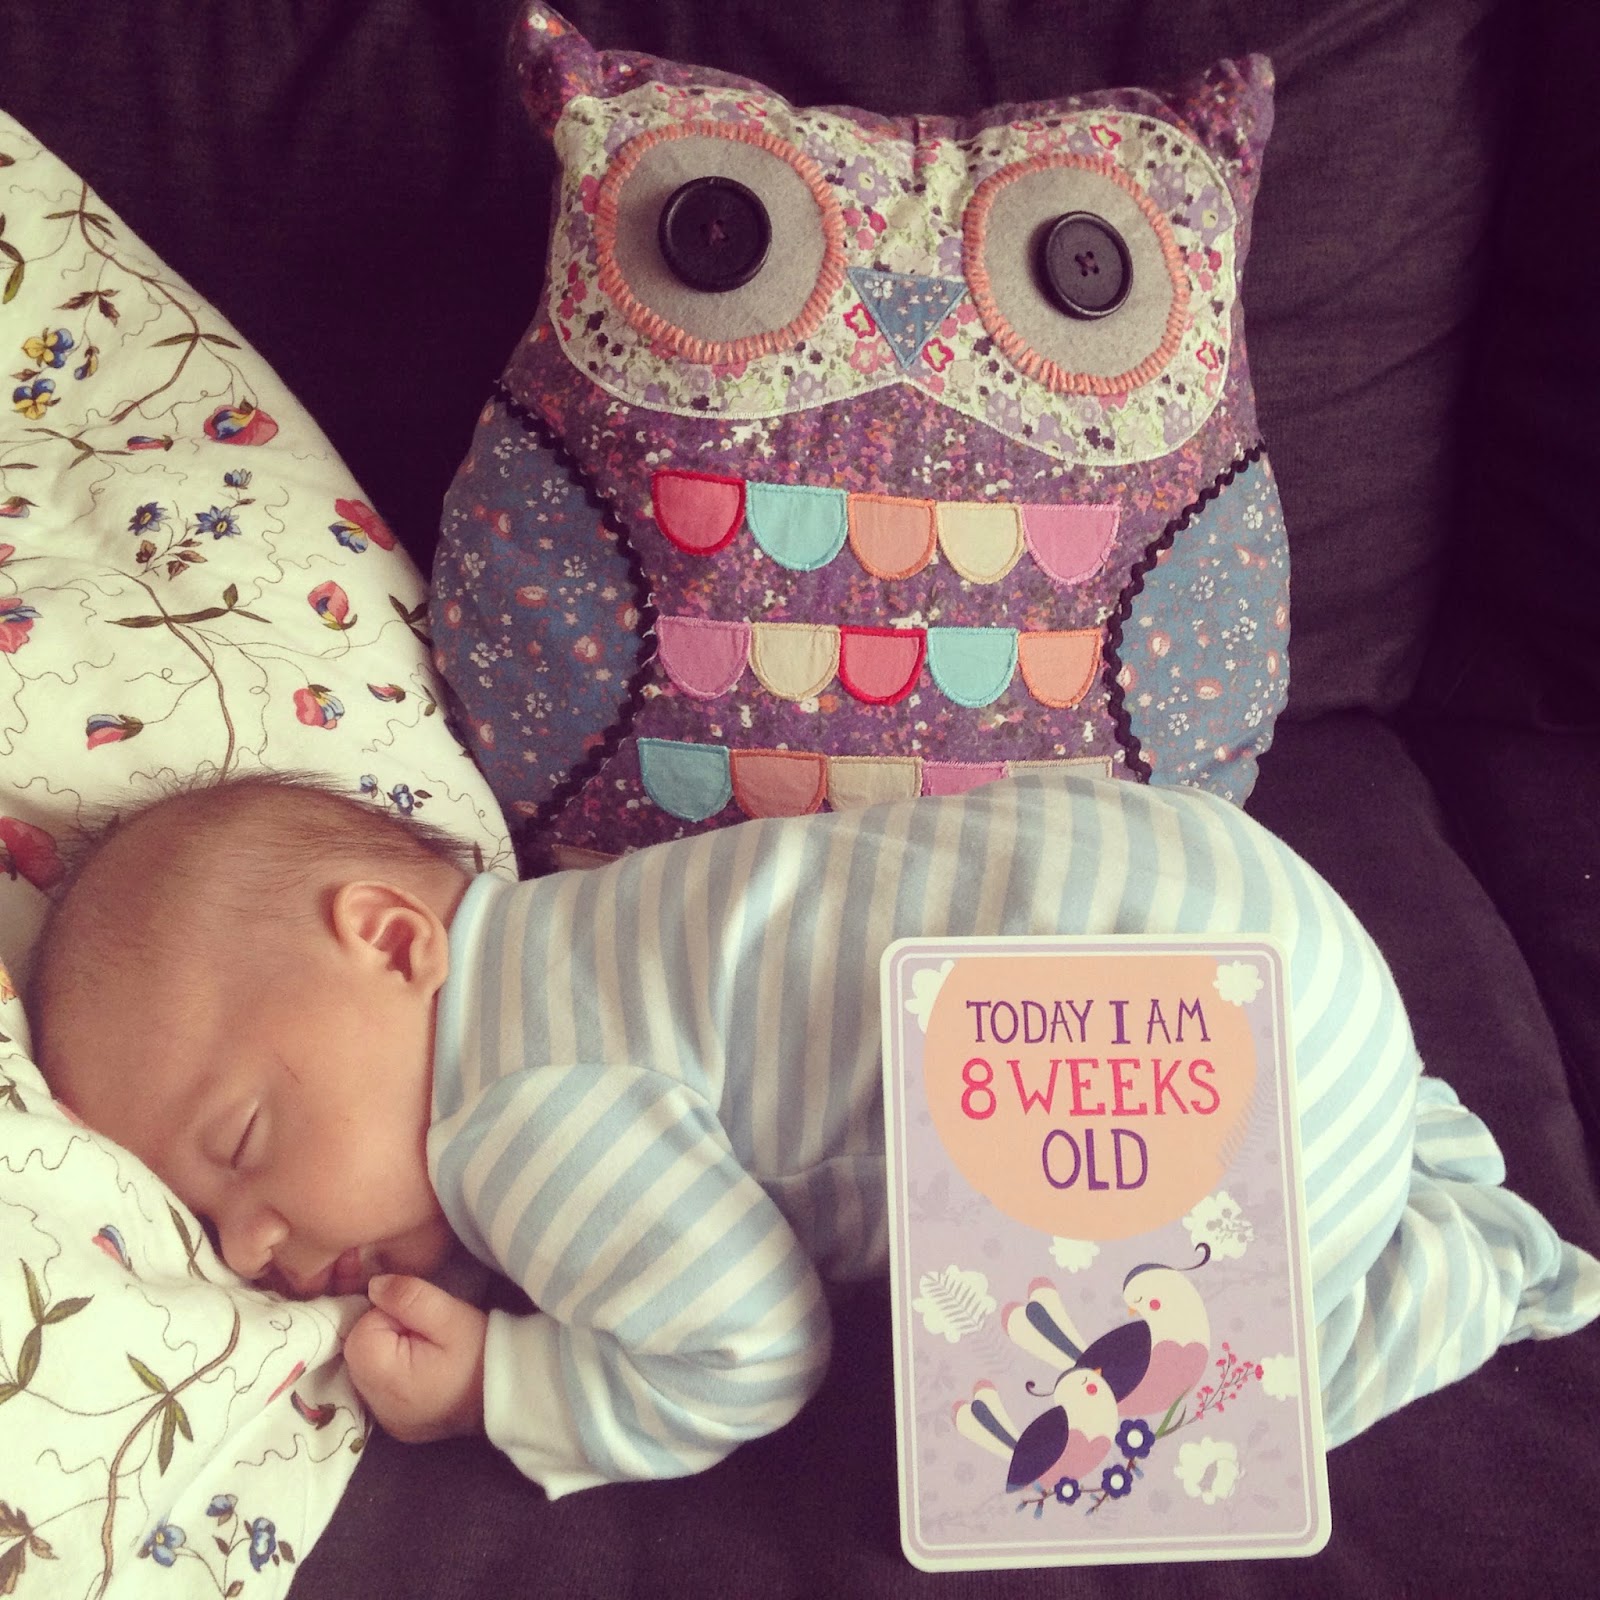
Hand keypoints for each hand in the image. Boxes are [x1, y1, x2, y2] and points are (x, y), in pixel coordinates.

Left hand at [343, 1274, 487, 1442]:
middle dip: (383, 1333)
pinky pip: (379, 1391)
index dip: (386, 1314)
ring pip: (366, 1372)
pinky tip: (420, 1370)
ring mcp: (386, 1421)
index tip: (417, 1318)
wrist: (509, 1393)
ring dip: (387, 1354)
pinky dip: (393, 1375)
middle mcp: (379, 1408)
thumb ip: (409, 1296)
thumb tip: (374, 1286)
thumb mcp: (450, 1315)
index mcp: (388, 1380)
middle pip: (358, 1353)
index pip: (360, 1332)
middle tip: (422, 1332)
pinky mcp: (396, 1425)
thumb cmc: (480, 1352)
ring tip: (423, 1350)